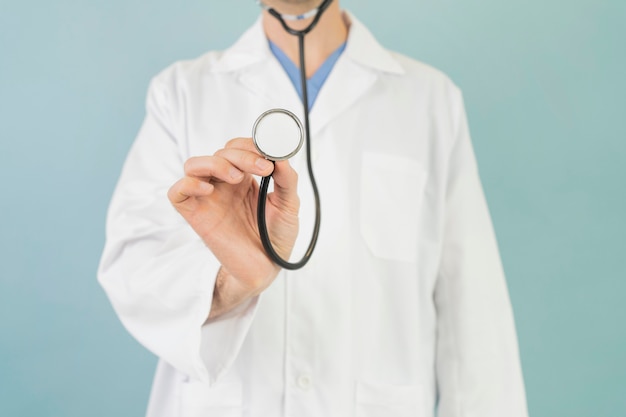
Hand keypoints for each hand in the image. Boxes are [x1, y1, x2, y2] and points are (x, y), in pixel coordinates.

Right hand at [168, 138, 299, 316]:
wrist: (266, 269)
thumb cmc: (275, 238)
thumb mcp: (289, 206)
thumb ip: (287, 180)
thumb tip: (281, 157)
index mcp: (244, 178)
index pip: (238, 147)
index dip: (251, 146)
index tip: (270, 158)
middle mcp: (223, 185)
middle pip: (220, 153)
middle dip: (241, 155)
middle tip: (263, 169)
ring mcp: (207, 198)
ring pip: (194, 164)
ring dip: (216, 163)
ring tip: (237, 177)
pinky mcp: (195, 215)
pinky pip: (177, 192)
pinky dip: (188, 184)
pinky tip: (209, 190)